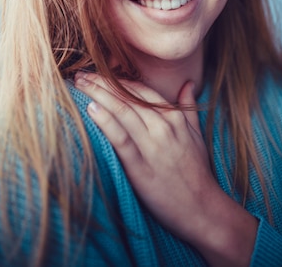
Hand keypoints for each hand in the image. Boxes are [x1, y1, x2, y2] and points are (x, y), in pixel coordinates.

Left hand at [74, 74, 256, 265]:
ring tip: (79, 84)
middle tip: (80, 74)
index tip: (98, 72)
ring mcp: (152, 145)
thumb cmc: (198, 171)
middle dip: (102, 82)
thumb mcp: (197, 133)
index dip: (117, 79)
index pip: (140, 89)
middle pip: (127, 96)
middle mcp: (162, 126)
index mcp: (174, 116)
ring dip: (98, 94)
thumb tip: (188, 82)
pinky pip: (120, 139)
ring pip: (122, 110)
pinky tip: (91, 109)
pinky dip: (106, 121)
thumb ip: (188, 106)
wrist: (203, 208)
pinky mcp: (141, 166)